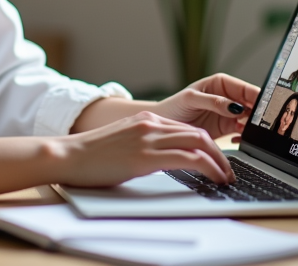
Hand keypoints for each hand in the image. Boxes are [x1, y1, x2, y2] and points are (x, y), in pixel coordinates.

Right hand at [55, 111, 233, 186]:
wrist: (69, 155)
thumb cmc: (91, 157)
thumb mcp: (123, 144)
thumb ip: (144, 145)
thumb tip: (164, 160)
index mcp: (145, 119)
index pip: (187, 128)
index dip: (208, 144)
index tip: (218, 159)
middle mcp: (151, 123)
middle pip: (198, 133)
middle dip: (219, 153)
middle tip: (228, 171)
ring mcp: (149, 137)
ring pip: (199, 143)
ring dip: (219, 162)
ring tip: (226, 178)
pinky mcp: (146, 155)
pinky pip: (189, 158)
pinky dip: (208, 168)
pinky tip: (214, 178)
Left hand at [149, 74, 259, 139]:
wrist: (165, 127)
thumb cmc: (174, 107)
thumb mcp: (191, 99)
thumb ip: (213, 101)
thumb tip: (234, 106)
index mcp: (222, 83)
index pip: (246, 89)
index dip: (258, 98)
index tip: (264, 108)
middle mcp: (229, 97)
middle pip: (252, 105)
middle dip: (257, 115)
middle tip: (258, 124)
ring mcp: (229, 114)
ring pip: (250, 120)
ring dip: (251, 127)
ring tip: (245, 133)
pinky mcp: (227, 129)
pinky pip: (242, 132)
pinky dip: (244, 137)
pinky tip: (237, 140)